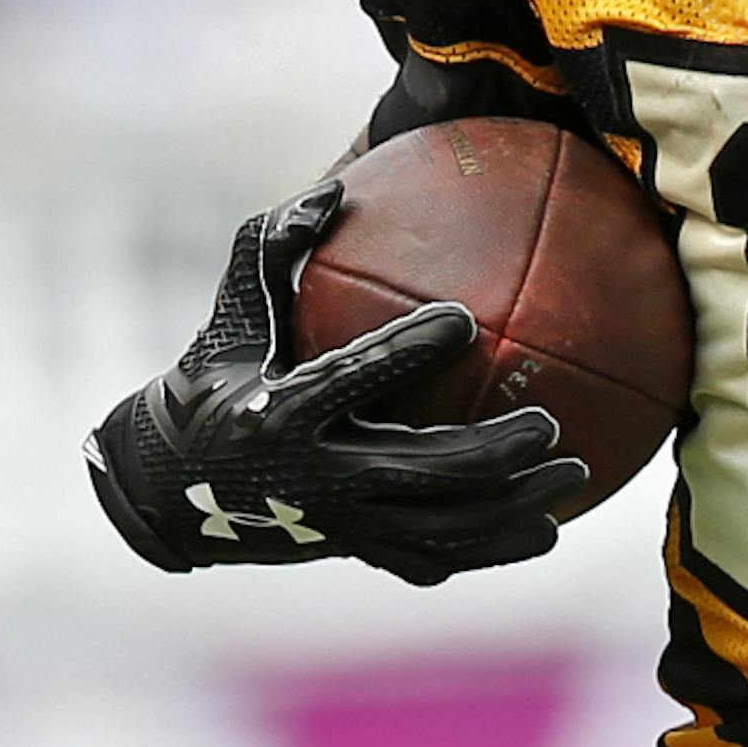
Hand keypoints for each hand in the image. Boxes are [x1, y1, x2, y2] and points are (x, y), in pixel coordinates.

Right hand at [85, 182, 586, 586]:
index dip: (404, 352)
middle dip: (490, 453)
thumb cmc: (219, 374)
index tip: (464, 319)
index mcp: (280, 412)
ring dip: (513, 508)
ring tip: (575, 477)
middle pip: (418, 471)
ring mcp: (340, 524)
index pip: (348, 379)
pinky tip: (548, 530)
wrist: (172, 488)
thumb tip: (334, 189)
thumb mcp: (232, 311)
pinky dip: (492, 548)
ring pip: (441, 527)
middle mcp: (314, 475)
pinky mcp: (356, 550)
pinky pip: (434, 558)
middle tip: (549, 424)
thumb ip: (274, 246)